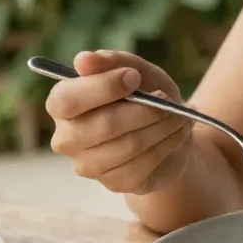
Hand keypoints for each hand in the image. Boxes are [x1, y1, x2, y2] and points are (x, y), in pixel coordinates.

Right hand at [46, 50, 193, 195]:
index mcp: (62, 104)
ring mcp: (88, 165)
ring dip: (163, 126)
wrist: (169, 131)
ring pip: (129, 145)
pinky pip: (144, 164)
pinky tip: (177, 132)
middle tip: (168, 99)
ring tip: (180, 114)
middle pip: (104, 125)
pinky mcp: (114, 183)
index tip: (134, 77)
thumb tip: (83, 59)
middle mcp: (67, 138)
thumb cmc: (145, 95)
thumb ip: (112, 62)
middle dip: (145, 109)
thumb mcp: (136, 70)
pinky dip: (168, 143)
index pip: (68, 99)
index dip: (103, 87)